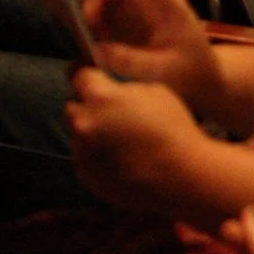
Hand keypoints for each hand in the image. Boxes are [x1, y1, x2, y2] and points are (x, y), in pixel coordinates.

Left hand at [66, 66, 210, 213]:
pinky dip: (97, 156)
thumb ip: (125, 88)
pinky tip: (121, 159)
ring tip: (122, 142)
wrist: (180, 177)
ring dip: (92, 133)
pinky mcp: (85, 175)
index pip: (80, 76)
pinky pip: (84, 158)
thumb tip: (113, 89)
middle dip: (88, 108)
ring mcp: (82, 151)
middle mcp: (84, 123)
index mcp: (101, 97)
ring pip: (78, 134)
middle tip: (113, 115)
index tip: (95, 81)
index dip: (90, 77)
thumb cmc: (174, 132)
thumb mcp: (156, 92)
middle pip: (73, 106)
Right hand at [83, 0, 220, 109]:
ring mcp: (141, 4)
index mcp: (169, 4)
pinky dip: (97, 14)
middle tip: (86, 13)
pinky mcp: (131, 16)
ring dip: (95, 0)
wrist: (201, 79)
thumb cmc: (190, 72)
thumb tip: (98, 50)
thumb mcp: (165, 71)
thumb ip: (132, 61)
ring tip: (94, 28)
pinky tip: (101, 36)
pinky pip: (107, 4)